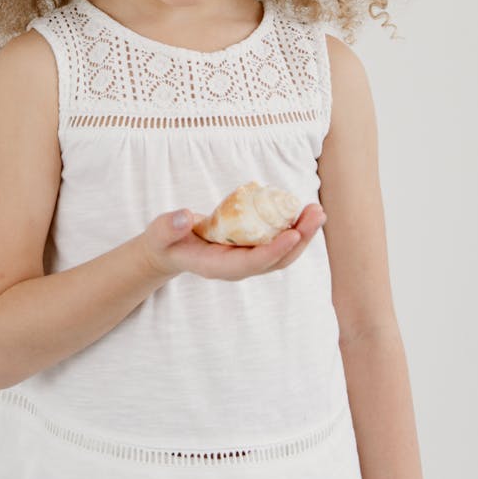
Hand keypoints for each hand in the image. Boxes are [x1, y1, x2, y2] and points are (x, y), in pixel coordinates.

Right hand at [140, 202, 326, 281]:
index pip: (251, 263)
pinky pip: (277, 242)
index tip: (293, 234)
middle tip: (316, 214)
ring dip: (302, 234)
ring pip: (282, 253)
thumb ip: (168, 227)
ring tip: (316, 211)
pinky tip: (301, 211)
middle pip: (275, 260)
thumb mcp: (160, 233)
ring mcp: (247, 260)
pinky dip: (292, 228)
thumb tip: (185, 217)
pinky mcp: (251, 249)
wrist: (171, 250)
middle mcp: (238, 268)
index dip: (274, 250)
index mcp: (217, 267)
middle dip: (299, 240)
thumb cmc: (166, 240)